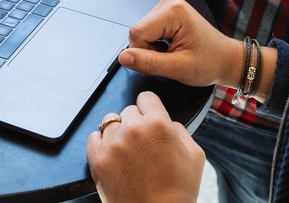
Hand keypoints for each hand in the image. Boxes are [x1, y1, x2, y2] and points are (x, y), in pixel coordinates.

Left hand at [86, 91, 205, 202]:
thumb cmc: (178, 190)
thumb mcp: (194, 155)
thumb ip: (180, 130)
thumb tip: (168, 122)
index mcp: (158, 124)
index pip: (146, 97)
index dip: (150, 108)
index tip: (148, 116)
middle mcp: (133, 129)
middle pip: (128, 110)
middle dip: (135, 123)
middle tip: (142, 142)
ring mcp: (113, 144)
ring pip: (109, 121)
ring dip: (117, 132)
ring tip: (127, 150)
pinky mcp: (98, 159)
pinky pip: (93, 137)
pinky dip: (101, 143)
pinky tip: (112, 154)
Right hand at [119, 0, 240, 88]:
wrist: (226, 59)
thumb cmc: (209, 63)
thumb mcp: (179, 68)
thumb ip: (148, 63)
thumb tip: (122, 57)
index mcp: (173, 11)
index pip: (136, 33)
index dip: (144, 54)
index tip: (163, 63)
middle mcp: (168, 1)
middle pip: (138, 30)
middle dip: (148, 50)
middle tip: (170, 59)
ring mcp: (167, 3)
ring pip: (141, 31)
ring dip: (152, 48)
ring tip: (173, 53)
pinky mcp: (166, 10)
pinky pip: (148, 29)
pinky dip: (156, 43)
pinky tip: (172, 46)